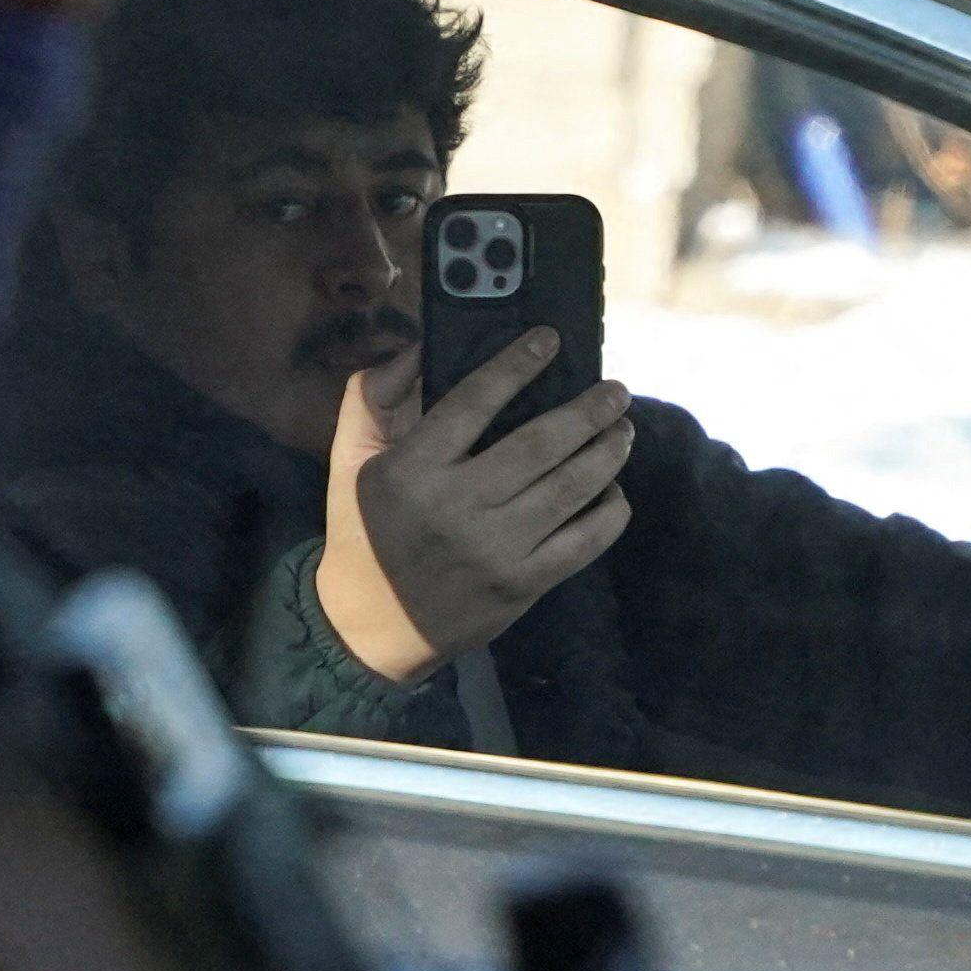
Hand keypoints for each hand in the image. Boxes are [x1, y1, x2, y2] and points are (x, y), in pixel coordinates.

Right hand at [314, 333, 636, 684]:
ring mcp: (494, 550)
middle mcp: (456, 507)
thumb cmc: (362, 535)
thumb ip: (372, 396)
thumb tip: (419, 347)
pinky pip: (582, 542)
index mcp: (411, 470)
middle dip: (587, 411)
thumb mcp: (348, 460)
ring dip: (606, 454)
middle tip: (615, 391)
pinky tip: (613, 491)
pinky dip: (608, 513)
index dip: (516, 365)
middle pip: (539, 445)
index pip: (473, 402)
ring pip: (569, 489)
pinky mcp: (521, 585)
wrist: (370, 629)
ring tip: (622, 431)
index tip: (549, 340)